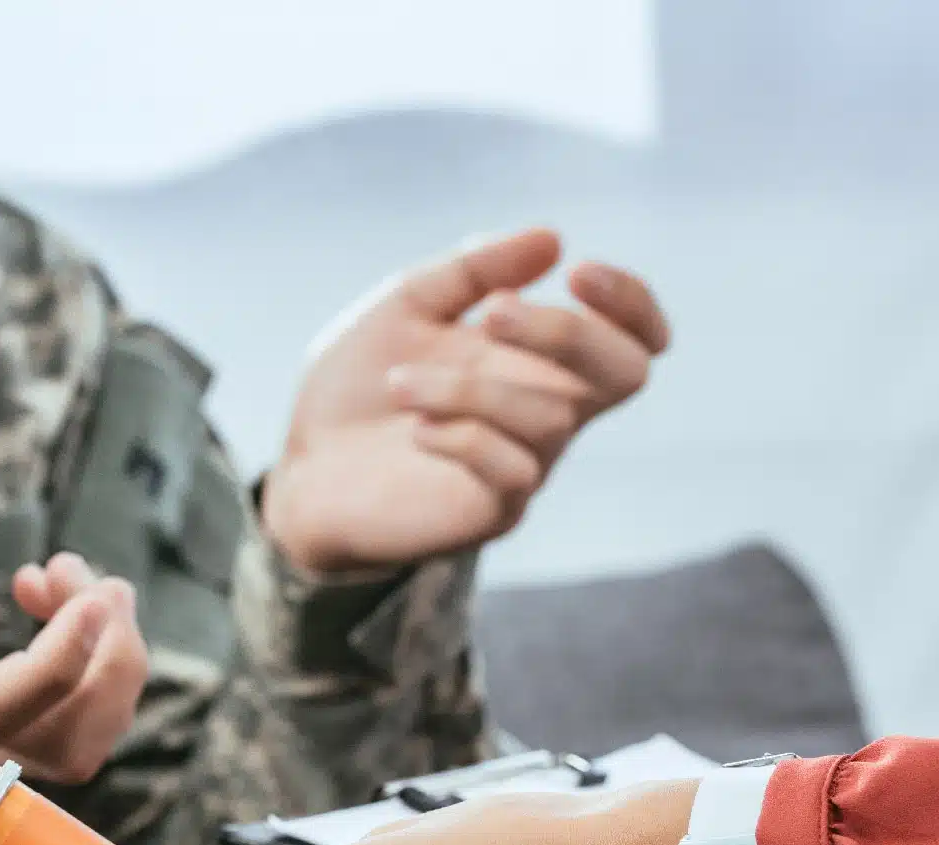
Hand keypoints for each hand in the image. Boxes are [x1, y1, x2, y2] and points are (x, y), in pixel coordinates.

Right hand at [0, 480, 150, 783]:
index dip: (58, 665)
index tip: (90, 597)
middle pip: (64, 746)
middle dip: (110, 662)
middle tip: (91, 579)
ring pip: (81, 744)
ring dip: (109, 662)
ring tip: (74, 580)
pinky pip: (72, 725)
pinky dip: (92, 665)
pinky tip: (49, 598)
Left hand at [263, 228, 672, 575]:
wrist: (304, 466)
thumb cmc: (359, 384)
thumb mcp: (407, 302)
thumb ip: (474, 269)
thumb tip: (551, 238)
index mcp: (540, 358)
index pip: (634, 336)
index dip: (631, 302)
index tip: (577, 271)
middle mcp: (549, 410)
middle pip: (625, 374)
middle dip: (566, 333)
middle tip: (491, 314)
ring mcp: (527, 464)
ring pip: (547, 418)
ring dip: (468, 388)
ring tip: (398, 382)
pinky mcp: (493, 512)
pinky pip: (513, 471)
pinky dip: (463, 437)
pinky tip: (414, 429)